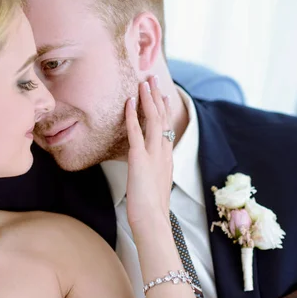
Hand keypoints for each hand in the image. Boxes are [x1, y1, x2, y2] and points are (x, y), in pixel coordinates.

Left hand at [125, 76, 173, 230]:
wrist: (152, 220)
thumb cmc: (151, 208)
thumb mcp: (155, 185)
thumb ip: (153, 172)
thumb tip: (147, 168)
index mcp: (167, 157)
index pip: (167, 127)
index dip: (163, 108)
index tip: (161, 94)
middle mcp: (164, 151)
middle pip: (163, 117)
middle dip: (157, 96)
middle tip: (153, 78)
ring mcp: (153, 153)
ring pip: (153, 119)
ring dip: (148, 98)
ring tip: (145, 81)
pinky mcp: (139, 158)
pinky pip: (136, 131)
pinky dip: (132, 114)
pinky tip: (129, 101)